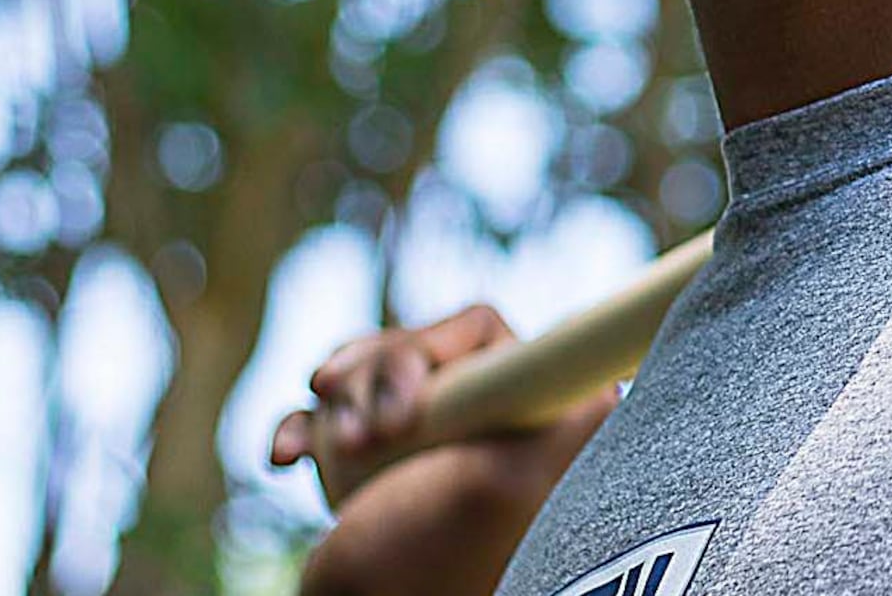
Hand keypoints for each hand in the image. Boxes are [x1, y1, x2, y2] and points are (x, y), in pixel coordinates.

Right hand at [272, 306, 608, 595]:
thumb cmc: (431, 560)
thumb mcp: (509, 481)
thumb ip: (563, 413)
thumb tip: (607, 374)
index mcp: (533, 417)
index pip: (478, 331)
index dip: (428, 351)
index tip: (402, 410)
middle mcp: (486, 422)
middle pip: (416, 347)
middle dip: (372, 380)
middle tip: (367, 441)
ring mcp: (430, 443)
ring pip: (367, 372)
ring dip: (336, 407)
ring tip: (335, 455)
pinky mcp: (377, 464)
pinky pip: (328, 414)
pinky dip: (301, 428)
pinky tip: (284, 458)